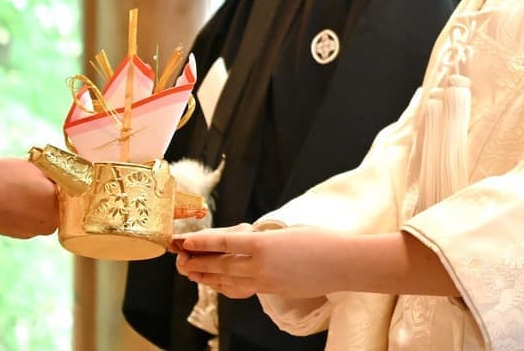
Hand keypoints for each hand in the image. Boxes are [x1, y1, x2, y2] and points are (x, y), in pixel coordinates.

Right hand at [0, 157, 58, 238]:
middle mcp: (51, 224)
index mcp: (59, 206)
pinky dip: (27, 210)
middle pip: (59, 203)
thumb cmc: (6, 178)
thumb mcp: (39, 166)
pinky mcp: (20, 235)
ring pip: (44, 212)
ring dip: (39, 202)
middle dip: (52, 192)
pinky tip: (15, 199)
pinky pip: (31, 219)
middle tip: (37, 178)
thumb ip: (56, 175)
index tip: (54, 172)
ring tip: (22, 187)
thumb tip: (64, 176)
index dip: (63, 180)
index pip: (72, 191)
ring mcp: (34, 232)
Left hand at [175, 227, 329, 299]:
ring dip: (207, 278)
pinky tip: (219, 284)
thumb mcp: (286, 232)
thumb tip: (245, 243)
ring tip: (192, 274)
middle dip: (198, 263)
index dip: (202, 242)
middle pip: (220, 266)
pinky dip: (226, 286)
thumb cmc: (320, 241)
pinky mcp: (272, 291)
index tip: (186, 241)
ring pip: (228, 282)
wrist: (342, 263)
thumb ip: (262, 239)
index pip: (224, 243)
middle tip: (180, 260)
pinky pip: (242, 289)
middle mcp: (260, 266)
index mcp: (263, 244)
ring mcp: (265, 282)